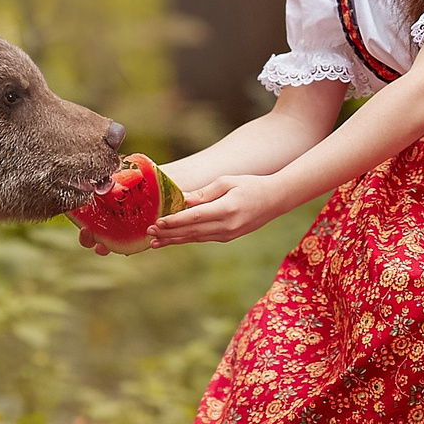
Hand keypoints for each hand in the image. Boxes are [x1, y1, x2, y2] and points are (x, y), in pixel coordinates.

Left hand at [147, 174, 292, 246]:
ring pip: (195, 238)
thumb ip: (204, 192)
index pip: (194, 217)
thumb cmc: (251, 185)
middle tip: (149, 233)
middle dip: (168, 233)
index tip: (157, 222)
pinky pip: (203, 238)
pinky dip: (187, 238)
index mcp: (226, 209)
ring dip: (174, 239)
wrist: (275, 200)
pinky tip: (173, 238)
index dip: (174, 221)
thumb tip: (183, 199)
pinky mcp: (228, 237)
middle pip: (191, 232)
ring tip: (155, 242)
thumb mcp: (227, 182)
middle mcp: (227, 225)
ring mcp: (228, 234)